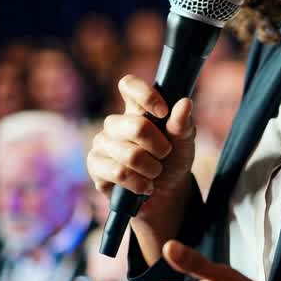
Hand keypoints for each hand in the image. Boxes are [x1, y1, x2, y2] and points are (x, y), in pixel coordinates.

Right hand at [87, 75, 196, 259]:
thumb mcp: (184, 143)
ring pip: (130, 154)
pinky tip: (145, 187)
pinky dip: (139, 183)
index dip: (145, 95)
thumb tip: (185, 102)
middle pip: (136, 126)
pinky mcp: (95, 165)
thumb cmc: (173, 161)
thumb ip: (183, 124)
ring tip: (155, 173)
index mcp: (136, 109)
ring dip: (152, 169)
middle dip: (160, 147)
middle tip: (165, 155)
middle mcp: (116, 123)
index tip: (163, 112)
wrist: (165, 195)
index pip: (129, 85)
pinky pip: (119, 173)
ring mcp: (102, 143)